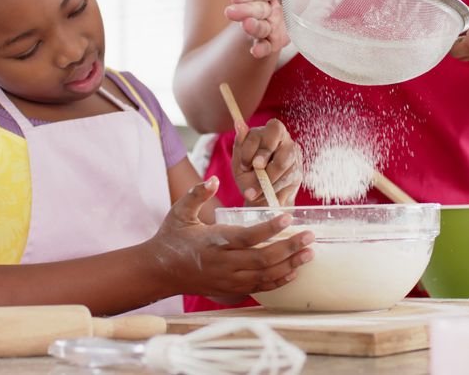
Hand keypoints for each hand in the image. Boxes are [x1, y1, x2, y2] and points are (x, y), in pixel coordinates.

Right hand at [145, 178, 313, 296]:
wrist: (159, 271)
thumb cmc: (171, 238)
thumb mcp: (179, 211)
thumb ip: (197, 194)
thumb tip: (214, 179)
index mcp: (214, 241)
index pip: (247, 236)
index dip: (269, 228)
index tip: (288, 217)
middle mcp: (224, 263)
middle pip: (263, 258)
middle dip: (290, 248)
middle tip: (310, 236)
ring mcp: (229, 279)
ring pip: (265, 274)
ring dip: (290, 264)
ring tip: (310, 253)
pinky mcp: (231, 289)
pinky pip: (260, 287)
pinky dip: (279, 281)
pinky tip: (294, 271)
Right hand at [224, 0, 315, 58]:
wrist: (302, 12)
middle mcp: (266, 7)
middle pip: (253, 8)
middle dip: (242, 10)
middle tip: (231, 12)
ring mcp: (268, 24)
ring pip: (257, 27)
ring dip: (251, 28)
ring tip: (247, 26)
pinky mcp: (274, 40)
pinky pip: (266, 46)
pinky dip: (261, 49)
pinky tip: (256, 52)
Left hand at [233, 119, 302, 205]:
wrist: (260, 195)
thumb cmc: (248, 173)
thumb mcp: (240, 160)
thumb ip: (240, 144)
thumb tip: (239, 124)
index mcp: (268, 131)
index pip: (264, 132)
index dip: (251, 148)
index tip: (244, 166)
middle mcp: (285, 140)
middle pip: (280, 142)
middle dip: (265, 157)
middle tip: (255, 169)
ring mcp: (294, 155)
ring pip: (283, 163)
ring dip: (267, 179)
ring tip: (253, 192)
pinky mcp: (298, 172)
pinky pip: (287, 180)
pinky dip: (273, 189)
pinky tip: (265, 194)